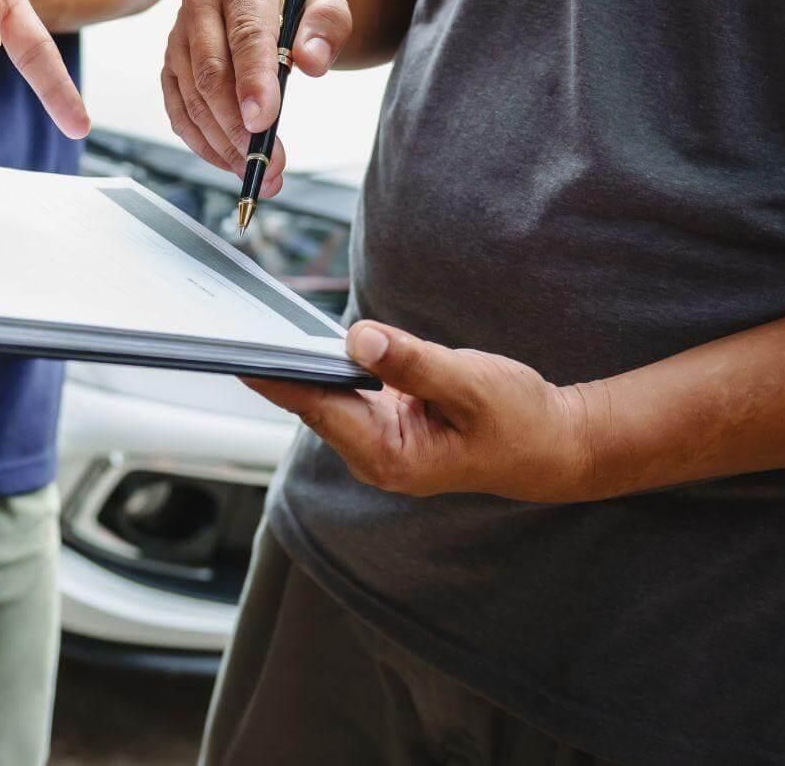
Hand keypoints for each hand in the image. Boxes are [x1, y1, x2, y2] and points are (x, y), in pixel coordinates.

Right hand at [162, 0, 352, 172]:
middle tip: (268, 163)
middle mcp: (199, 3)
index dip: (253, 81)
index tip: (263, 122)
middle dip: (237, 126)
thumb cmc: (299, 2)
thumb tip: (311, 61)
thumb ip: (326, 28)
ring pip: (192, 99)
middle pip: (211, 73)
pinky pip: (179, 111)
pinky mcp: (171, 64)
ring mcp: (178, 35)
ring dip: (223, 143)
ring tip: (259, 172)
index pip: (246, 34)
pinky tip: (230, 161)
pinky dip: (203, 143)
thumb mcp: (328, 4)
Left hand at [243, 322, 597, 502]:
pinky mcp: (381, 422)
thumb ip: (413, 362)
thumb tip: (357, 339)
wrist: (550, 443)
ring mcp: (375, 441)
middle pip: (311, 404)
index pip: (318, 409)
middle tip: (234, 327)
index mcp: (390, 456)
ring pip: (324, 396)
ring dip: (297, 366)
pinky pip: (341, 390)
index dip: (277, 379)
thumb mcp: (472, 383)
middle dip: (278, 368)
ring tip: (253, 328)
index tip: (238, 354)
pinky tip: (299, 342)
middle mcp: (374, 455)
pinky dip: (324, 366)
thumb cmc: (519, 420)